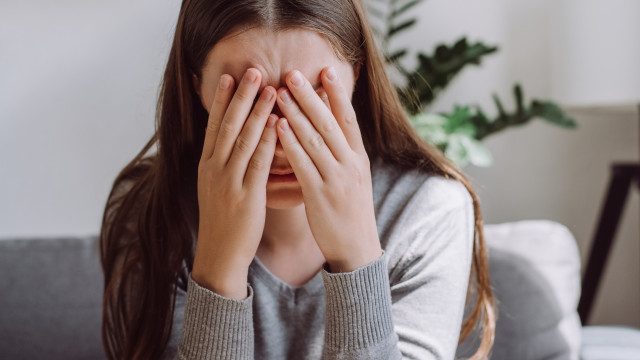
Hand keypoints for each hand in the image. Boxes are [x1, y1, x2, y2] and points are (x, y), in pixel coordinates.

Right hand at [193, 68, 277, 298]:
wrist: (219, 256)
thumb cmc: (223, 223)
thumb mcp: (216, 189)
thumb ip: (223, 166)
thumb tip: (230, 145)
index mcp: (207, 166)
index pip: (214, 126)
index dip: (221, 100)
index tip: (228, 76)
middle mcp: (214, 169)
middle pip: (227, 126)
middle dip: (240, 96)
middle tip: (252, 70)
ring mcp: (228, 182)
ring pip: (243, 140)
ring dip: (257, 112)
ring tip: (270, 88)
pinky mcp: (245, 196)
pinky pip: (258, 164)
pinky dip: (268, 141)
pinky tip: (278, 124)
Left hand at [275, 67, 381, 272]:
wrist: (356, 248)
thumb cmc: (350, 211)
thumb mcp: (354, 178)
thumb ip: (344, 153)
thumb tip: (332, 128)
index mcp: (359, 158)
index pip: (349, 119)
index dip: (337, 94)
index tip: (325, 70)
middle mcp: (351, 164)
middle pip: (330, 123)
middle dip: (311, 96)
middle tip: (294, 73)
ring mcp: (337, 179)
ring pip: (316, 140)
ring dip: (297, 113)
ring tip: (281, 92)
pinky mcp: (321, 195)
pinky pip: (304, 164)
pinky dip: (291, 143)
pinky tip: (278, 127)